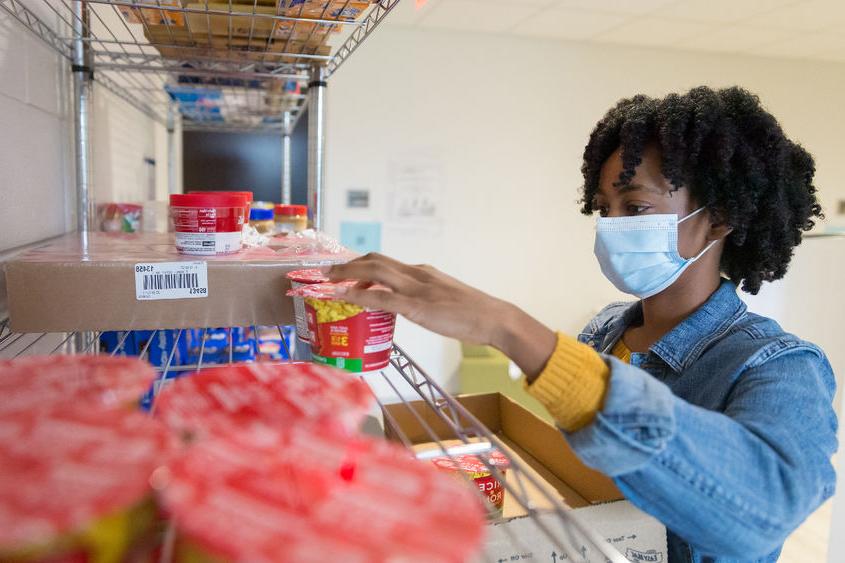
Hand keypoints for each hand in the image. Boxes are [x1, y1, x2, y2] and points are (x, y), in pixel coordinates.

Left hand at [328, 254, 556, 378]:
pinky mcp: (416, 305)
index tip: (343, 270)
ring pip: (373, 271)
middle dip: (347, 265)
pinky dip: (357, 293)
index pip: (385, 262)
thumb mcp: (443, 300)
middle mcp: (416, 273)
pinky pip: (380, 296)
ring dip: (346, 274)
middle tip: (326, 272)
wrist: (493, 318)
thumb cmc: (472, 314)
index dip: (360, 264)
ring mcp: (416, 288)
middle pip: (374, 260)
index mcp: (422, 272)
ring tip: (326, 280)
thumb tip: (404, 307)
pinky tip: (342, 296)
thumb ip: (423, 299)